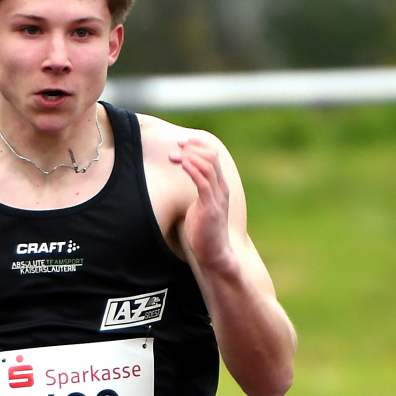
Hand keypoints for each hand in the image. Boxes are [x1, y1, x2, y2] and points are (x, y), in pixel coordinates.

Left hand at [169, 137, 235, 274]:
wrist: (214, 253)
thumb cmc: (204, 231)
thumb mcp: (200, 205)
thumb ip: (197, 191)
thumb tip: (184, 183)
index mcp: (220, 185)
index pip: (213, 155)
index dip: (197, 144)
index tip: (181, 142)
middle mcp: (221, 188)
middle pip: (211, 155)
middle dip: (192, 146)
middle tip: (176, 146)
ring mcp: (217, 197)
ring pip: (207, 165)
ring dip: (189, 157)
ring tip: (174, 156)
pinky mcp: (210, 207)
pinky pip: (203, 182)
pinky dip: (192, 169)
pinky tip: (181, 164)